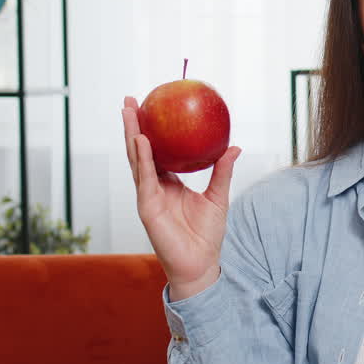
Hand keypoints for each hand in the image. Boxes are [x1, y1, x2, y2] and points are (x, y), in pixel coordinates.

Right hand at [122, 96, 240, 299]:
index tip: (151, 106)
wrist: (201, 264)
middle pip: (140, 150)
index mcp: (168, 183)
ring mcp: (148, 196)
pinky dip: (142, 159)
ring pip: (136, 160)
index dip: (152, 130)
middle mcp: (154, 187)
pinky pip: (145, 179)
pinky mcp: (147, 207)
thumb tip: (235, 146)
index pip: (156, 151)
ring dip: (131, 134)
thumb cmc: (207, 235)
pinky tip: (141, 140)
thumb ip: (222, 171)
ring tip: (128, 111)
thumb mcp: (218, 197)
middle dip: (133, 125)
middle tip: (130, 99)